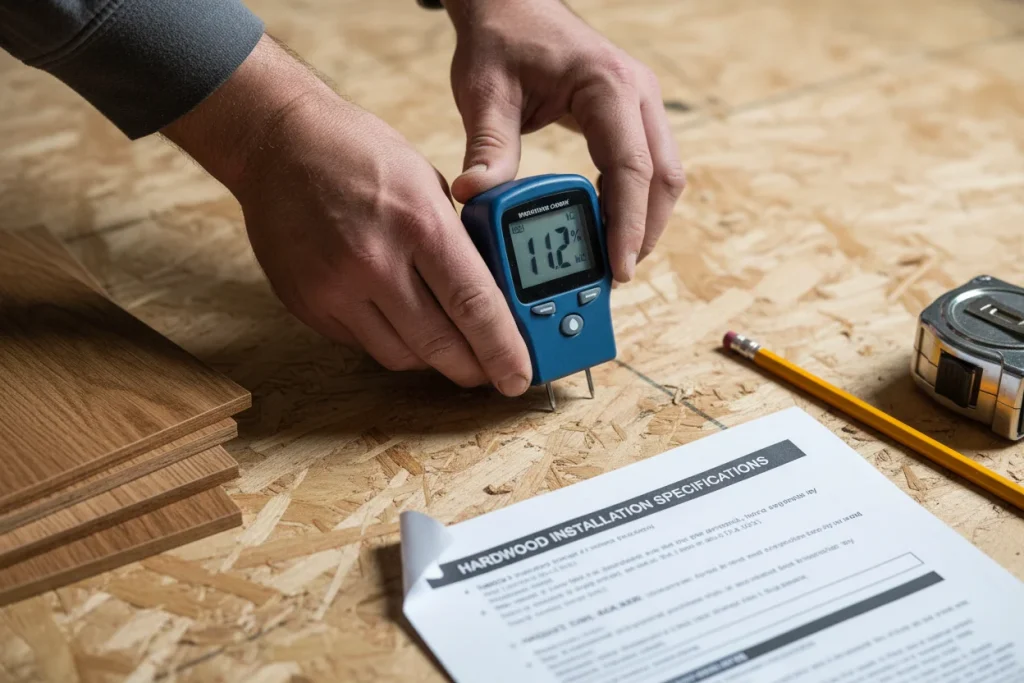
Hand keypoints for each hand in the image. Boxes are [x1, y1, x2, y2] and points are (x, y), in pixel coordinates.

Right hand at [163, 36, 532, 394]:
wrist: (277, 143)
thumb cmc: (360, 154)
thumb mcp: (427, 183)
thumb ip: (457, 242)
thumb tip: (491, 299)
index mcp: (419, 223)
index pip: (474, 305)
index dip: (503, 349)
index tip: (520, 375)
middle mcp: (374, 262)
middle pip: (439, 345)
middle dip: (475, 369)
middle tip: (494, 374)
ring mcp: (335, 288)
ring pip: (401, 356)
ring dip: (434, 360)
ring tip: (452, 350)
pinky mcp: (308, 305)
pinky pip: (363, 344)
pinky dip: (391, 342)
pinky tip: (403, 324)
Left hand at [445, 0, 685, 281]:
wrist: (512, 3)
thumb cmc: (500, 39)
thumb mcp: (485, 91)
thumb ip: (487, 146)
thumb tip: (472, 196)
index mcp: (607, 86)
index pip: (631, 167)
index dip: (628, 224)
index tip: (619, 267)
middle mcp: (637, 93)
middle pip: (663, 177)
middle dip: (645, 230)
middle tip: (617, 275)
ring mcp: (641, 103)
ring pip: (664, 174)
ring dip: (644, 219)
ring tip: (613, 259)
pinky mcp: (632, 114)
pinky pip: (648, 165)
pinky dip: (634, 201)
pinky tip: (608, 228)